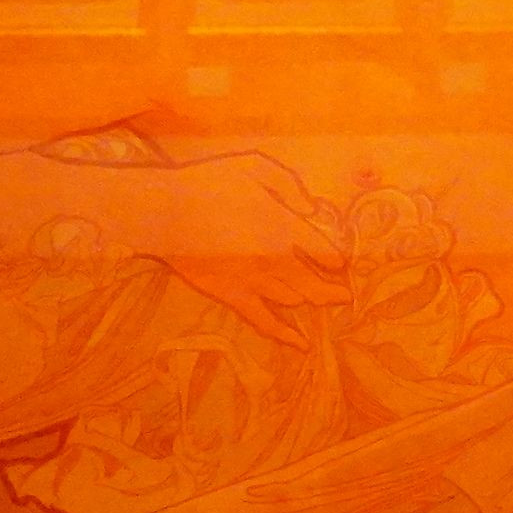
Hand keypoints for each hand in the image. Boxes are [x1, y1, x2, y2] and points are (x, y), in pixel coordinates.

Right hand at [146, 151, 351, 339]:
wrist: (167, 211)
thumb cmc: (208, 183)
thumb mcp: (254, 167)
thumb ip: (289, 186)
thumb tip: (312, 208)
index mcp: (284, 226)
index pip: (323, 252)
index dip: (336, 260)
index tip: (342, 264)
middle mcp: (276, 259)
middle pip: (314, 283)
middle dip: (333, 291)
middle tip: (346, 295)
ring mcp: (254, 281)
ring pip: (294, 300)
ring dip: (311, 301)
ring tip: (323, 303)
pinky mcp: (232, 295)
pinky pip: (264, 321)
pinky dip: (285, 335)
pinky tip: (301, 345)